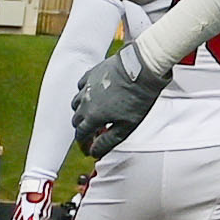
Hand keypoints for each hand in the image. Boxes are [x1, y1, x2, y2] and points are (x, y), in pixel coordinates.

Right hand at [67, 39, 164, 165]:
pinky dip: (84, 93)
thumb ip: (108, 140)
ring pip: (76, 103)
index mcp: (92, 117)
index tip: (89, 146)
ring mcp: (86, 86)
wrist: (143, 68)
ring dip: (82, 110)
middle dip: (83, 127)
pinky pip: (81, 86)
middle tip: (94, 130)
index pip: (81, 134)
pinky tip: (95, 94)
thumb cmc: (138, 96)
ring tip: (95, 112)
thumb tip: (95, 151)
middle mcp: (84, 102)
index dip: (84, 143)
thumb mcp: (127, 126)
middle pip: (76, 120)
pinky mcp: (91, 73)